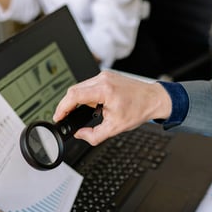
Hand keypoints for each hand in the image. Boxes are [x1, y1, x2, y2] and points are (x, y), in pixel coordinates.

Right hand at [53, 71, 171, 145]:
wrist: (153, 99)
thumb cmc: (139, 110)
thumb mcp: (115, 128)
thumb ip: (93, 135)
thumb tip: (80, 134)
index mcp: (105, 90)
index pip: (74, 95)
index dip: (62, 107)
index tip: (58, 116)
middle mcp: (103, 79)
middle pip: (74, 90)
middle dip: (67, 105)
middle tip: (64, 117)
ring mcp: (104, 76)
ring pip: (80, 87)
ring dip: (76, 100)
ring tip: (78, 113)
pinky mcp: (106, 77)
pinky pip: (89, 85)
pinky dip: (85, 96)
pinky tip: (90, 106)